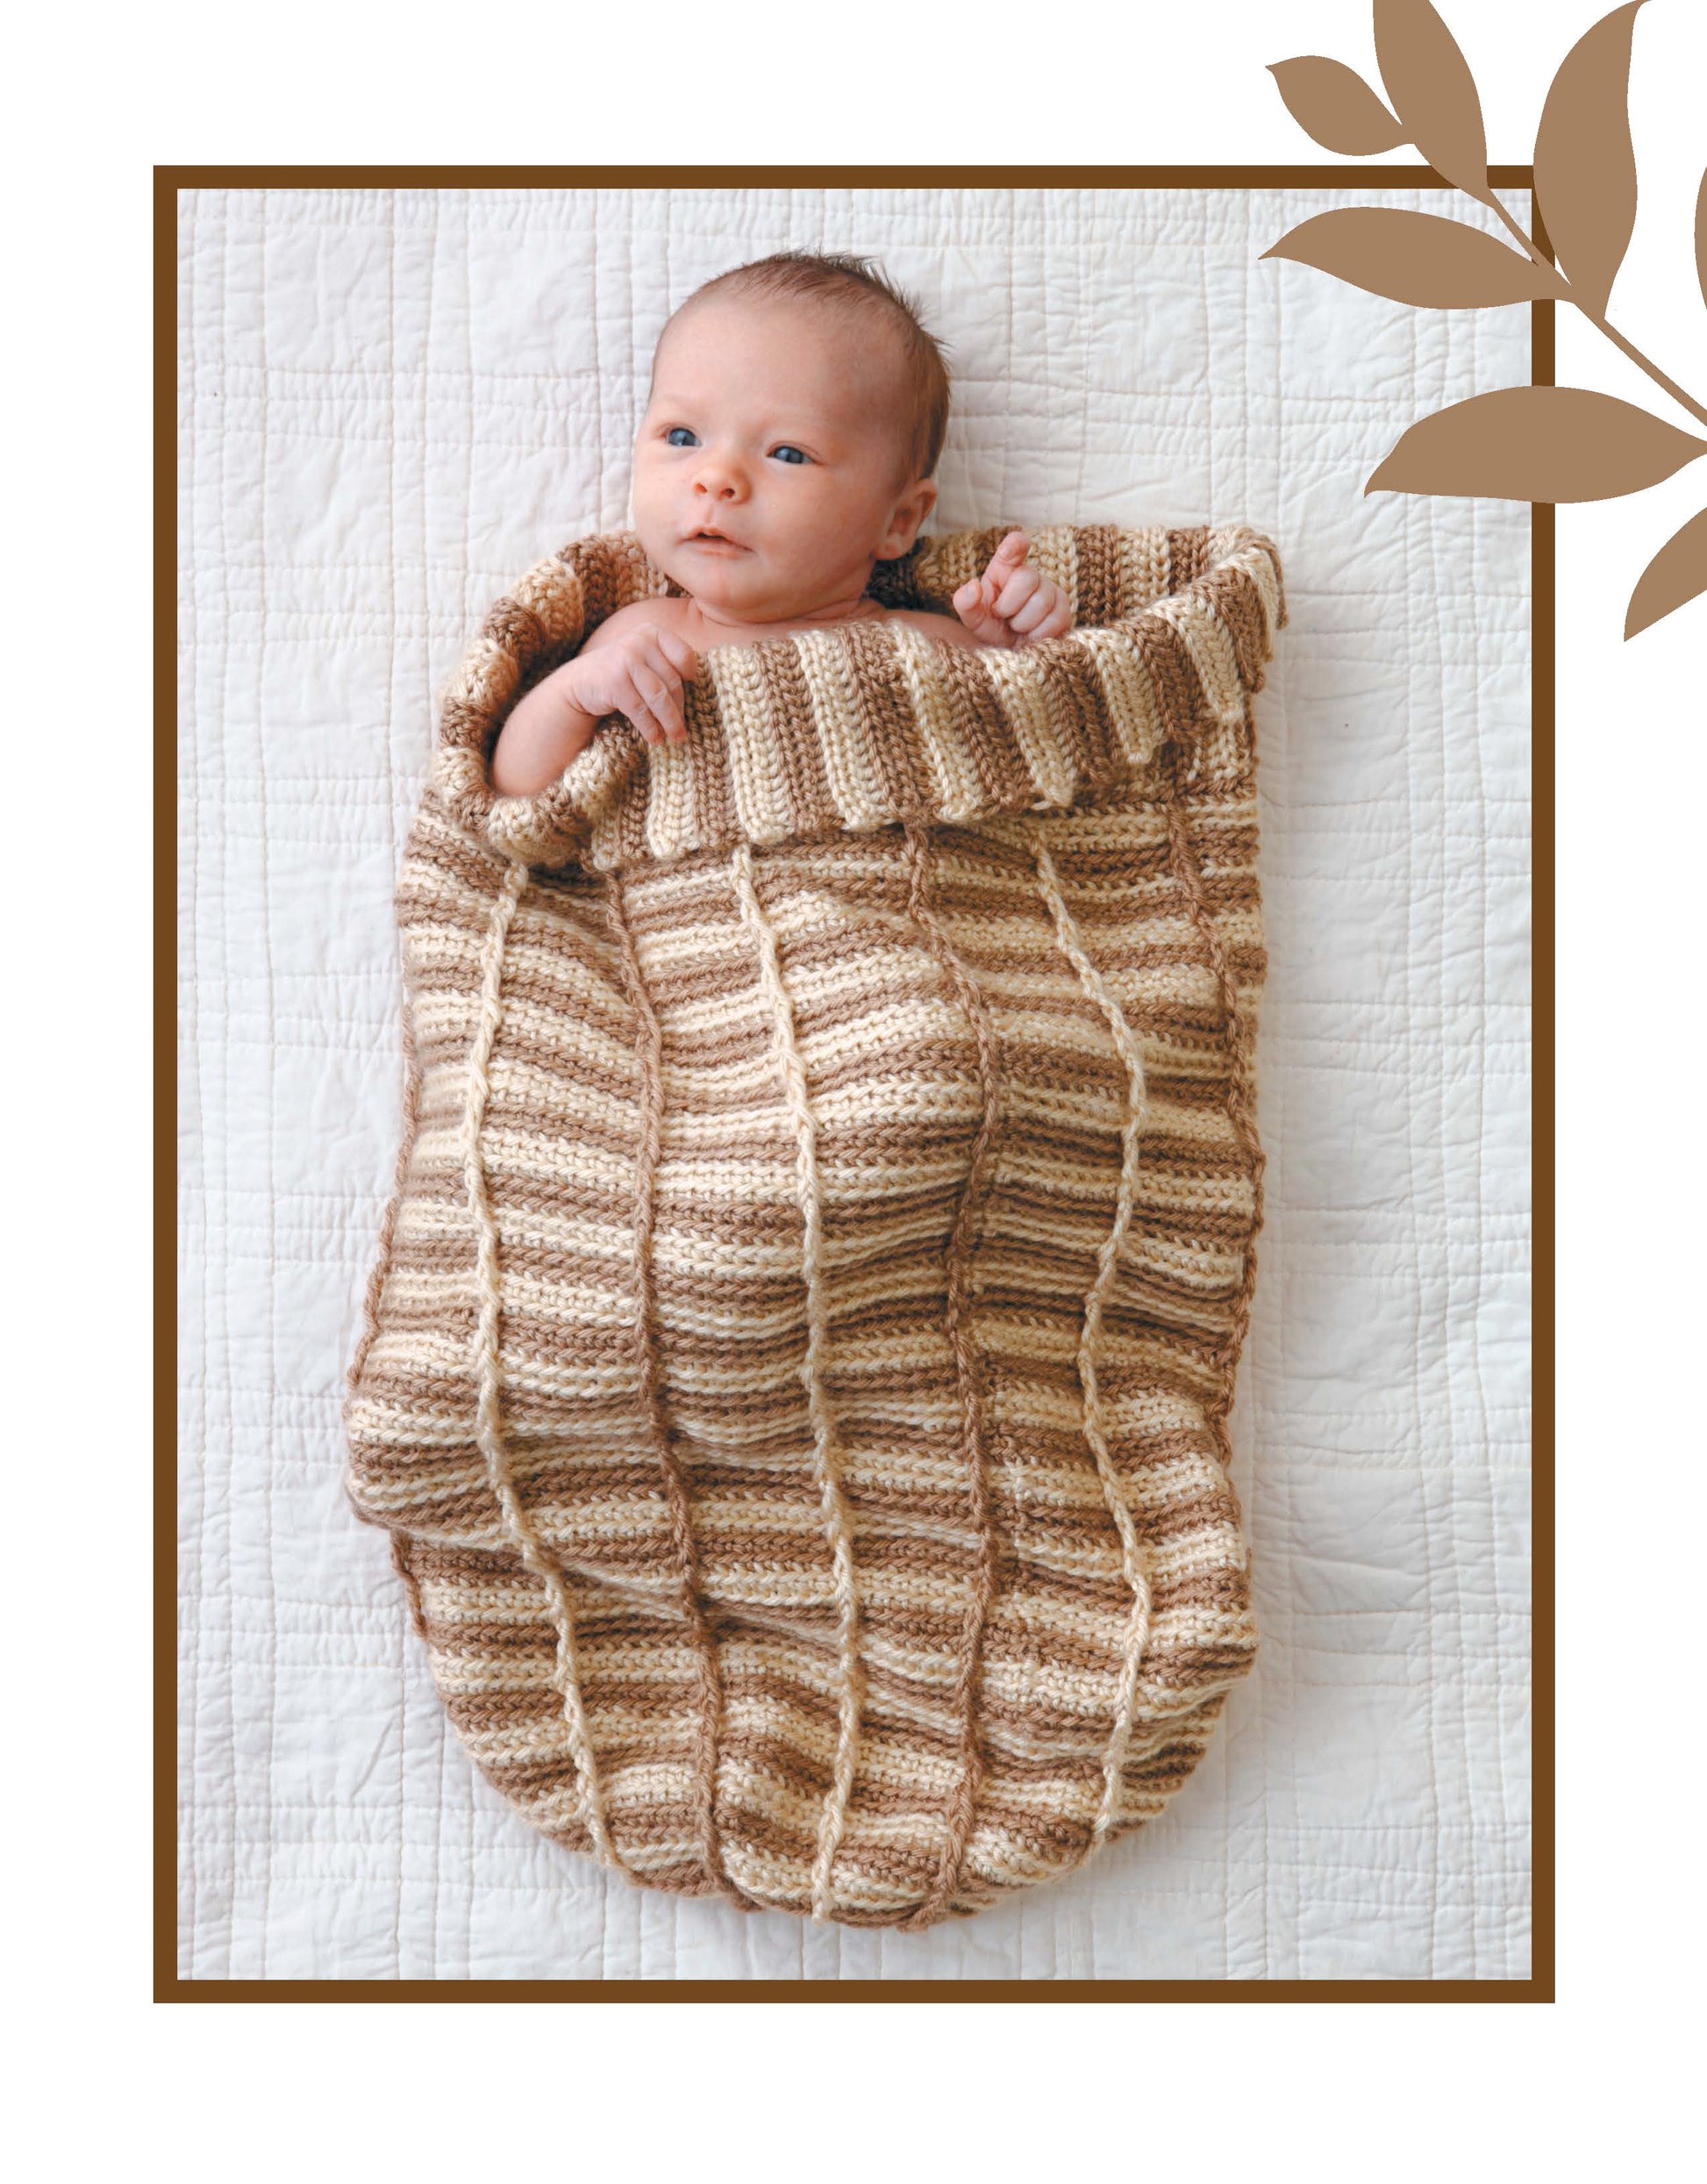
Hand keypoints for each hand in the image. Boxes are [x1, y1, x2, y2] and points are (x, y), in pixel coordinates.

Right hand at [565, 621, 700, 746]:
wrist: (580, 684)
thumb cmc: (622, 675)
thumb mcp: (645, 659)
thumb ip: (668, 664)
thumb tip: (706, 687)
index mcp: (653, 632)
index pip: (684, 656)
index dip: (690, 677)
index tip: (690, 692)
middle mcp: (640, 641)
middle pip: (672, 681)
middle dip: (679, 710)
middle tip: (682, 731)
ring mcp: (626, 659)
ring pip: (659, 697)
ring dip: (669, 722)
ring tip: (674, 738)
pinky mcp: (615, 681)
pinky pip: (641, 710)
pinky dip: (650, 727)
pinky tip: (654, 738)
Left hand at [951, 531, 1072, 647]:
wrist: (1010, 653)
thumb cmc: (992, 628)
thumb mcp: (972, 617)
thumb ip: (965, 602)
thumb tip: (974, 586)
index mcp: (1005, 569)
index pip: (1015, 546)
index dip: (1015, 545)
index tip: (1010, 549)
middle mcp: (1031, 575)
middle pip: (1027, 578)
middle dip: (1010, 606)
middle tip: (1004, 617)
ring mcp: (1050, 592)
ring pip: (1041, 601)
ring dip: (1022, 624)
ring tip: (1017, 628)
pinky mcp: (1063, 611)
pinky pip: (1054, 620)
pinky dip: (1038, 635)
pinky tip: (1031, 637)